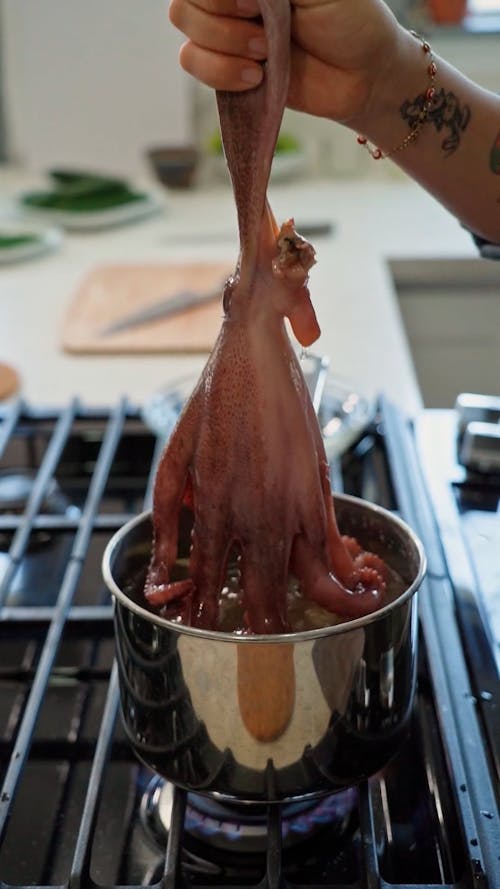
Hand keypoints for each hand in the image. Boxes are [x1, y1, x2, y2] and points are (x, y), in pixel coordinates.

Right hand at [169, 0, 401, 127]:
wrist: (362, 75)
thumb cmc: (348, 18)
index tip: (253, 2)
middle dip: (224, 16)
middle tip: (265, 29)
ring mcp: (226, 27)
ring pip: (185, 23)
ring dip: (225, 44)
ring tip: (266, 55)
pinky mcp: (225, 66)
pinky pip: (191, 60)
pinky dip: (220, 71)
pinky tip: (255, 77)